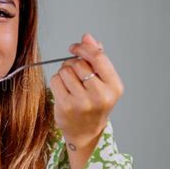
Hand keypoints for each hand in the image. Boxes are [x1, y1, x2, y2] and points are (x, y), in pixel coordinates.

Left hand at [49, 33, 123, 147]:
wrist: (85, 131)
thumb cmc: (94, 103)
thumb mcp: (103, 82)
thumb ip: (97, 58)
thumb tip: (87, 37)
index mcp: (114, 86)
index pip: (98, 57)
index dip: (83, 48)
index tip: (75, 47)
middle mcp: (101, 95)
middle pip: (79, 63)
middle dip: (72, 63)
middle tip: (74, 74)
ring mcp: (83, 102)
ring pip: (65, 70)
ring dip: (64, 73)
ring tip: (70, 84)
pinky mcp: (66, 106)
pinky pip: (56, 80)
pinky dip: (56, 82)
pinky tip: (63, 91)